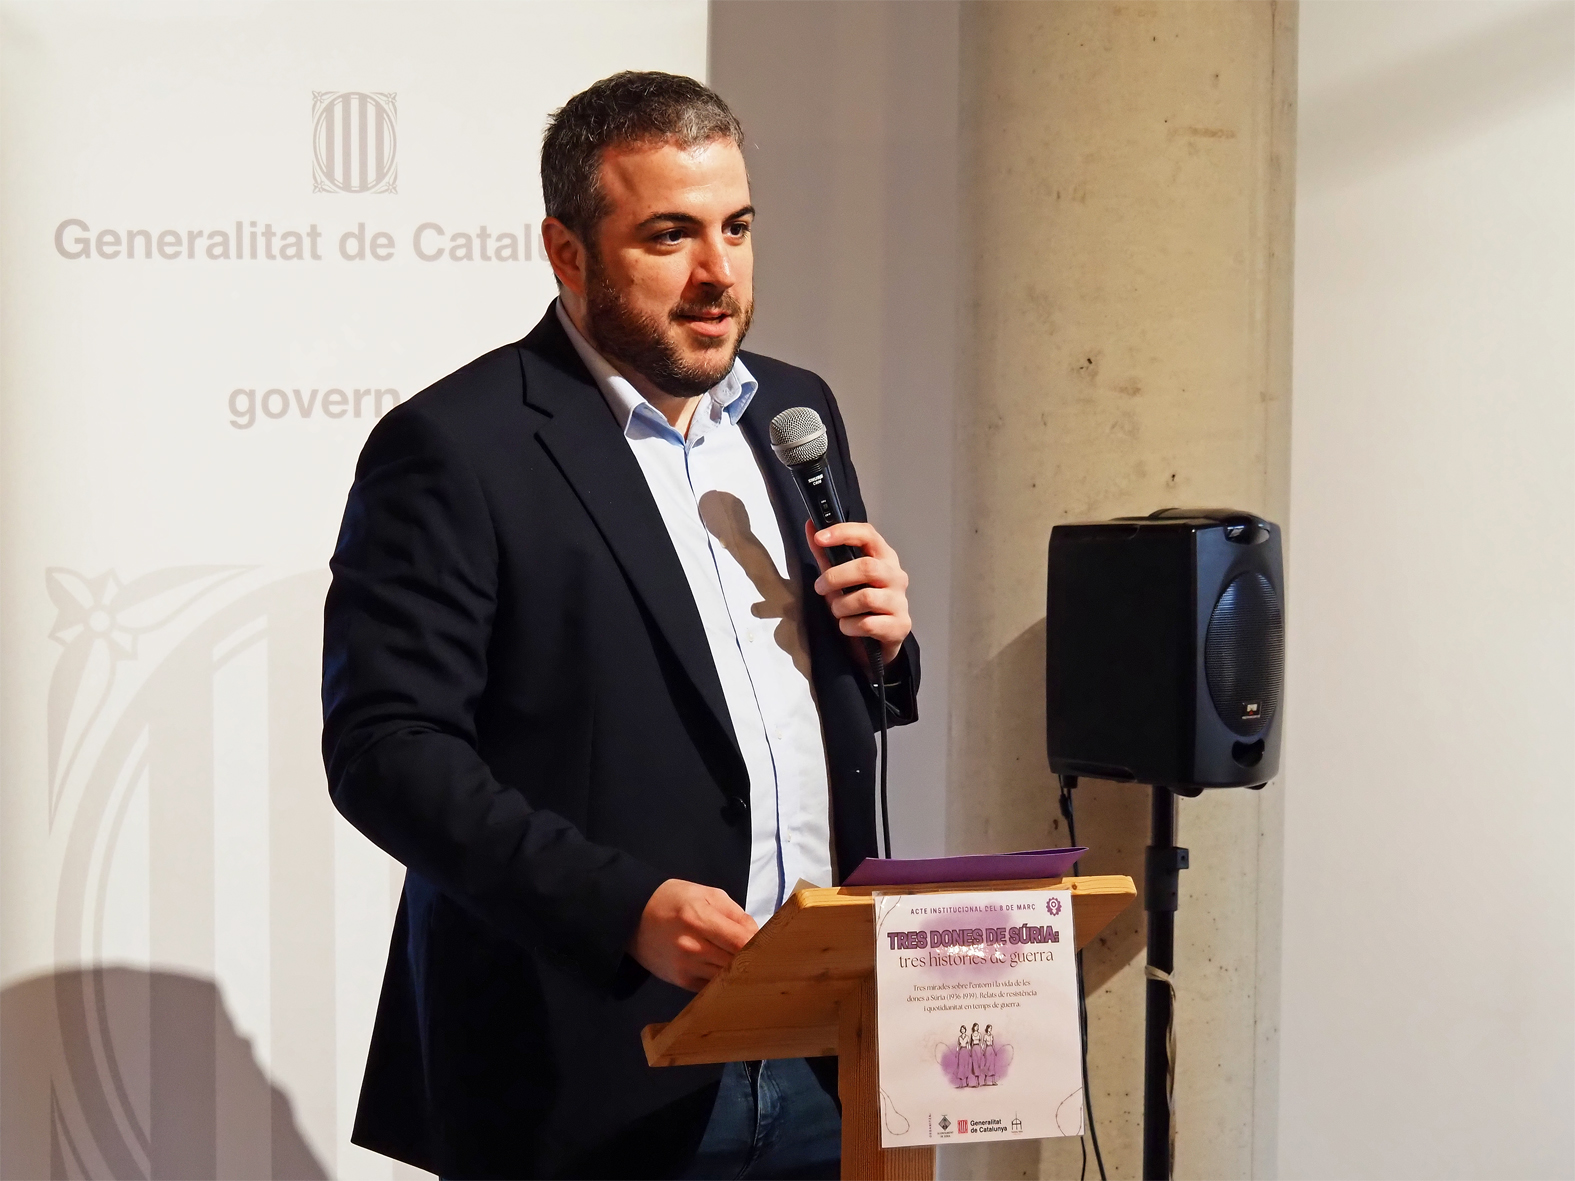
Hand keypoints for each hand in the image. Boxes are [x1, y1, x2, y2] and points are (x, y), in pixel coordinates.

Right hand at [628, 879, 758, 991]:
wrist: (632, 915)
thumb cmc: (673, 899)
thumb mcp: (707, 894)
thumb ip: (736, 914)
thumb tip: (758, 935)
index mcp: (699, 918)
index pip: (741, 941)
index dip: (762, 945)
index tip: (774, 945)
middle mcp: (691, 946)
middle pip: (736, 962)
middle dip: (754, 959)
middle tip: (768, 957)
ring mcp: (685, 967)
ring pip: (726, 977)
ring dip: (739, 972)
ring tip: (751, 966)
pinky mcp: (680, 982)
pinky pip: (711, 986)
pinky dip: (723, 980)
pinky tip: (729, 973)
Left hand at [806, 521, 912, 668]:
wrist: (877, 643)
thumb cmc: (859, 606)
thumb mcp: (840, 579)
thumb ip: (826, 554)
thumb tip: (810, 525)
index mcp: (883, 558)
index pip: (867, 534)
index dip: (843, 532)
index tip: (819, 537)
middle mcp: (896, 576)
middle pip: (866, 567)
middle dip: (836, 577)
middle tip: (819, 588)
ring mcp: (900, 601)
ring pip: (866, 597)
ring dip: (841, 607)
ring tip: (838, 612)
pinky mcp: (900, 625)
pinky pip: (867, 624)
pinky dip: (849, 627)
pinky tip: (849, 627)